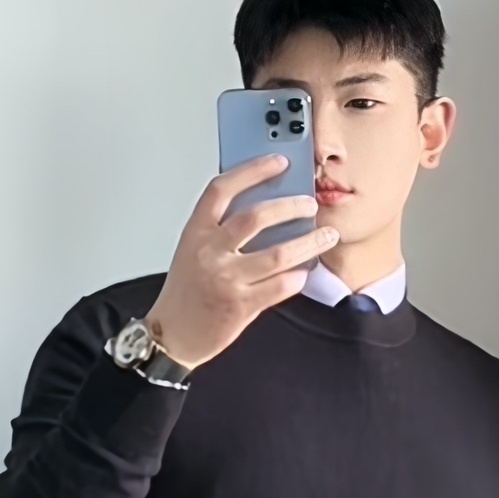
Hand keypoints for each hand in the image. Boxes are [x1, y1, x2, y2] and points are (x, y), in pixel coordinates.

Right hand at [145, 157, 338, 369]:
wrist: (173, 334)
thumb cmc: (185, 293)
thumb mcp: (193, 250)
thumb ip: (220, 230)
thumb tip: (264, 211)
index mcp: (196, 232)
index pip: (223, 189)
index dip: (253, 170)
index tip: (278, 163)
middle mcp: (211, 251)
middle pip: (256, 216)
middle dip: (291, 206)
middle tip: (309, 205)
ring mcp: (227, 279)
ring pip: (278, 253)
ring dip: (308, 242)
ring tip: (325, 235)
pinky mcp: (241, 305)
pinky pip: (280, 286)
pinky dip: (298, 277)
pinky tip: (305, 271)